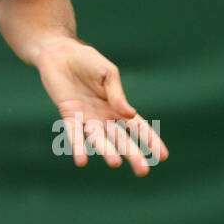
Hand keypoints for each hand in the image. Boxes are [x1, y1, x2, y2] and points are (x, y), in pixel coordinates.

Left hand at [35, 37, 168, 175]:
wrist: (59, 52)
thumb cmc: (88, 61)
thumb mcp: (109, 74)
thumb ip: (118, 94)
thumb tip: (130, 114)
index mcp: (118, 106)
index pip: (138, 127)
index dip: (150, 140)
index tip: (163, 156)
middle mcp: (104, 117)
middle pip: (121, 138)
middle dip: (132, 154)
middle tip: (143, 171)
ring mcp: (86, 117)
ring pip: (99, 138)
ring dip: (106, 151)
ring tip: (115, 163)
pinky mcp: (69, 114)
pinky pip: (74, 132)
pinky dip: (78, 145)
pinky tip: (81, 160)